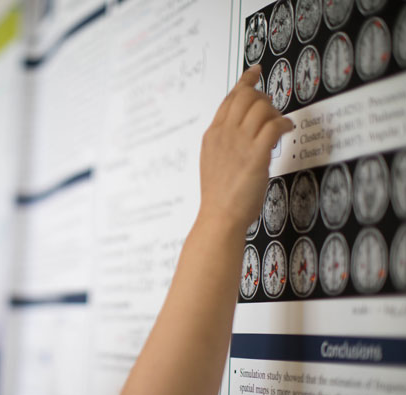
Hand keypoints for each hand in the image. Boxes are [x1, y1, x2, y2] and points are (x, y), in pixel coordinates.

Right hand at [198, 65, 292, 231]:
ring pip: (261, 107)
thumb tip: (240, 132)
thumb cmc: (219, 196)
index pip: (229, 99)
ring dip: (275, 111)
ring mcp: (239, 143)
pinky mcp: (255, 155)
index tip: (253, 73)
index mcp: (212, 135)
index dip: (244, 82)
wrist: (220, 216)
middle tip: (272, 106)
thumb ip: (224, 143)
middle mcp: (224, 134)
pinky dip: (284, 123)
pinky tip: (287, 129)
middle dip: (262, 96)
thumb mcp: (213, 162)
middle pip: (245, 96)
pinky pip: (274, 125)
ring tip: (280, 123)